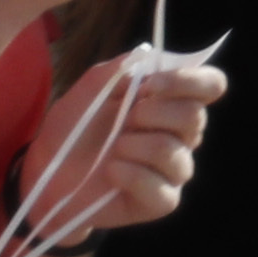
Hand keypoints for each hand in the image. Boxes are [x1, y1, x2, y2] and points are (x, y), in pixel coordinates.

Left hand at [24, 54, 227, 244]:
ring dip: (135, 146)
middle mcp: (180, 136)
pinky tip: (112, 172)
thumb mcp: (87, 91)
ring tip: (112, 150)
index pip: (210, 86)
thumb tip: (148, 55)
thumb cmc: (72, 131)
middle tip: (125, 120)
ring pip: (173, 152)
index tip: (150, 85)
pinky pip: (161, 188)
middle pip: (195, 117)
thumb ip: (117, 70)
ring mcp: (173, 170)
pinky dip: (130, 176)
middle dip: (153, 113)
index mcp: (169, 104)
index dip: (189, 80)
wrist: (47, 176)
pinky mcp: (162, 201)